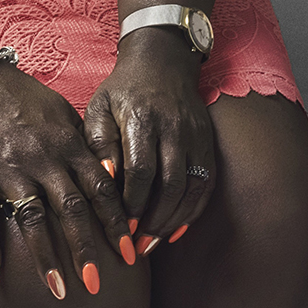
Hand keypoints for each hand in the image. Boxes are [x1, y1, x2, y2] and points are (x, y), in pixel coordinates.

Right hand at [0, 62, 137, 301]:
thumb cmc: (25, 98)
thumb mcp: (64, 115)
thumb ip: (85, 146)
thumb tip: (110, 175)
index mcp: (70, 146)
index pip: (102, 189)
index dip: (117, 221)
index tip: (131, 249)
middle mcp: (45, 161)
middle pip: (72, 210)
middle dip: (87, 249)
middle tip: (98, 284)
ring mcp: (11, 170)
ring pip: (33, 220)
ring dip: (46, 258)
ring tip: (58, 290)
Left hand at [81, 28, 218, 255]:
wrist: (163, 59)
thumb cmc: (123, 89)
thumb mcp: (100, 108)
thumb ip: (100, 144)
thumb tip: (106, 181)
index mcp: (144, 119)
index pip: (142, 170)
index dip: (133, 203)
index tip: (120, 227)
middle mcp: (175, 128)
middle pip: (171, 183)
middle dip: (154, 220)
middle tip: (136, 247)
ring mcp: (196, 134)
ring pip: (192, 186)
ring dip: (174, 220)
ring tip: (153, 244)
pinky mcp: (207, 140)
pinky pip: (206, 181)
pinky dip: (194, 210)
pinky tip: (176, 229)